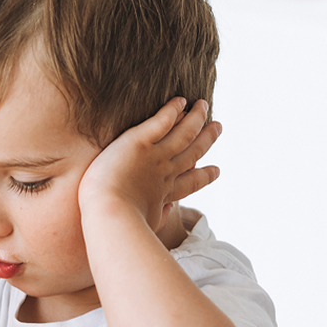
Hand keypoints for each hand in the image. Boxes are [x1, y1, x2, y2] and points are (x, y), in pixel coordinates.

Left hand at [77, 98, 221, 230]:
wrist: (109, 215)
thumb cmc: (118, 226)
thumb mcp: (144, 225)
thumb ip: (157, 217)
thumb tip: (168, 210)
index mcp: (163, 195)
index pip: (189, 183)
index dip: (204, 176)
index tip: (216, 170)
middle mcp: (164, 173)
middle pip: (192, 151)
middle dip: (206, 139)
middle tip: (218, 127)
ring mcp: (154, 156)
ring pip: (182, 133)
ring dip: (195, 118)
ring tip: (203, 105)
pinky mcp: (139, 142)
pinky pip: (161, 121)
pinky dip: (173, 110)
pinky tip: (181, 100)